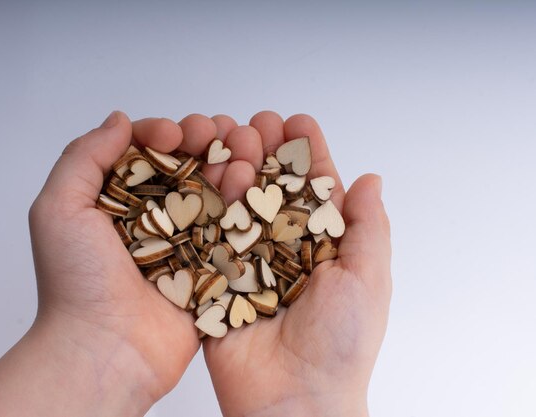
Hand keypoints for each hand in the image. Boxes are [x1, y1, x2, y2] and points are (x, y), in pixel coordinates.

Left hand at [0, 112, 220, 416]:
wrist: (108, 347)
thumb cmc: (76, 282)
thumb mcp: (59, 209)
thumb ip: (84, 157)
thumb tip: (120, 120)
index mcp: (118, 200)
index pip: (147, 152)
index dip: (163, 133)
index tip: (173, 135)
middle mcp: (154, 216)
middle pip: (188, 165)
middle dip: (206, 141)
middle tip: (220, 133)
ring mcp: (186, 239)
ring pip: (216, 189)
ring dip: (231, 163)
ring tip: (243, 152)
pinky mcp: (212, 264)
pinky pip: (233, 226)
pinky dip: (245, 201)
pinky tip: (252, 182)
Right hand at [202, 112, 391, 416]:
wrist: (292, 399)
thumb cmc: (341, 346)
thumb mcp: (368, 280)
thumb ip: (367, 228)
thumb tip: (371, 179)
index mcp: (321, 246)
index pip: (313, 188)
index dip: (305, 153)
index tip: (297, 121)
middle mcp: (283, 248)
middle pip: (272, 187)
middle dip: (265, 151)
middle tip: (257, 124)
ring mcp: (247, 261)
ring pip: (238, 203)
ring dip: (237, 168)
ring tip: (235, 141)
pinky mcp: (214, 278)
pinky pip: (208, 235)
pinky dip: (207, 204)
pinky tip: (208, 175)